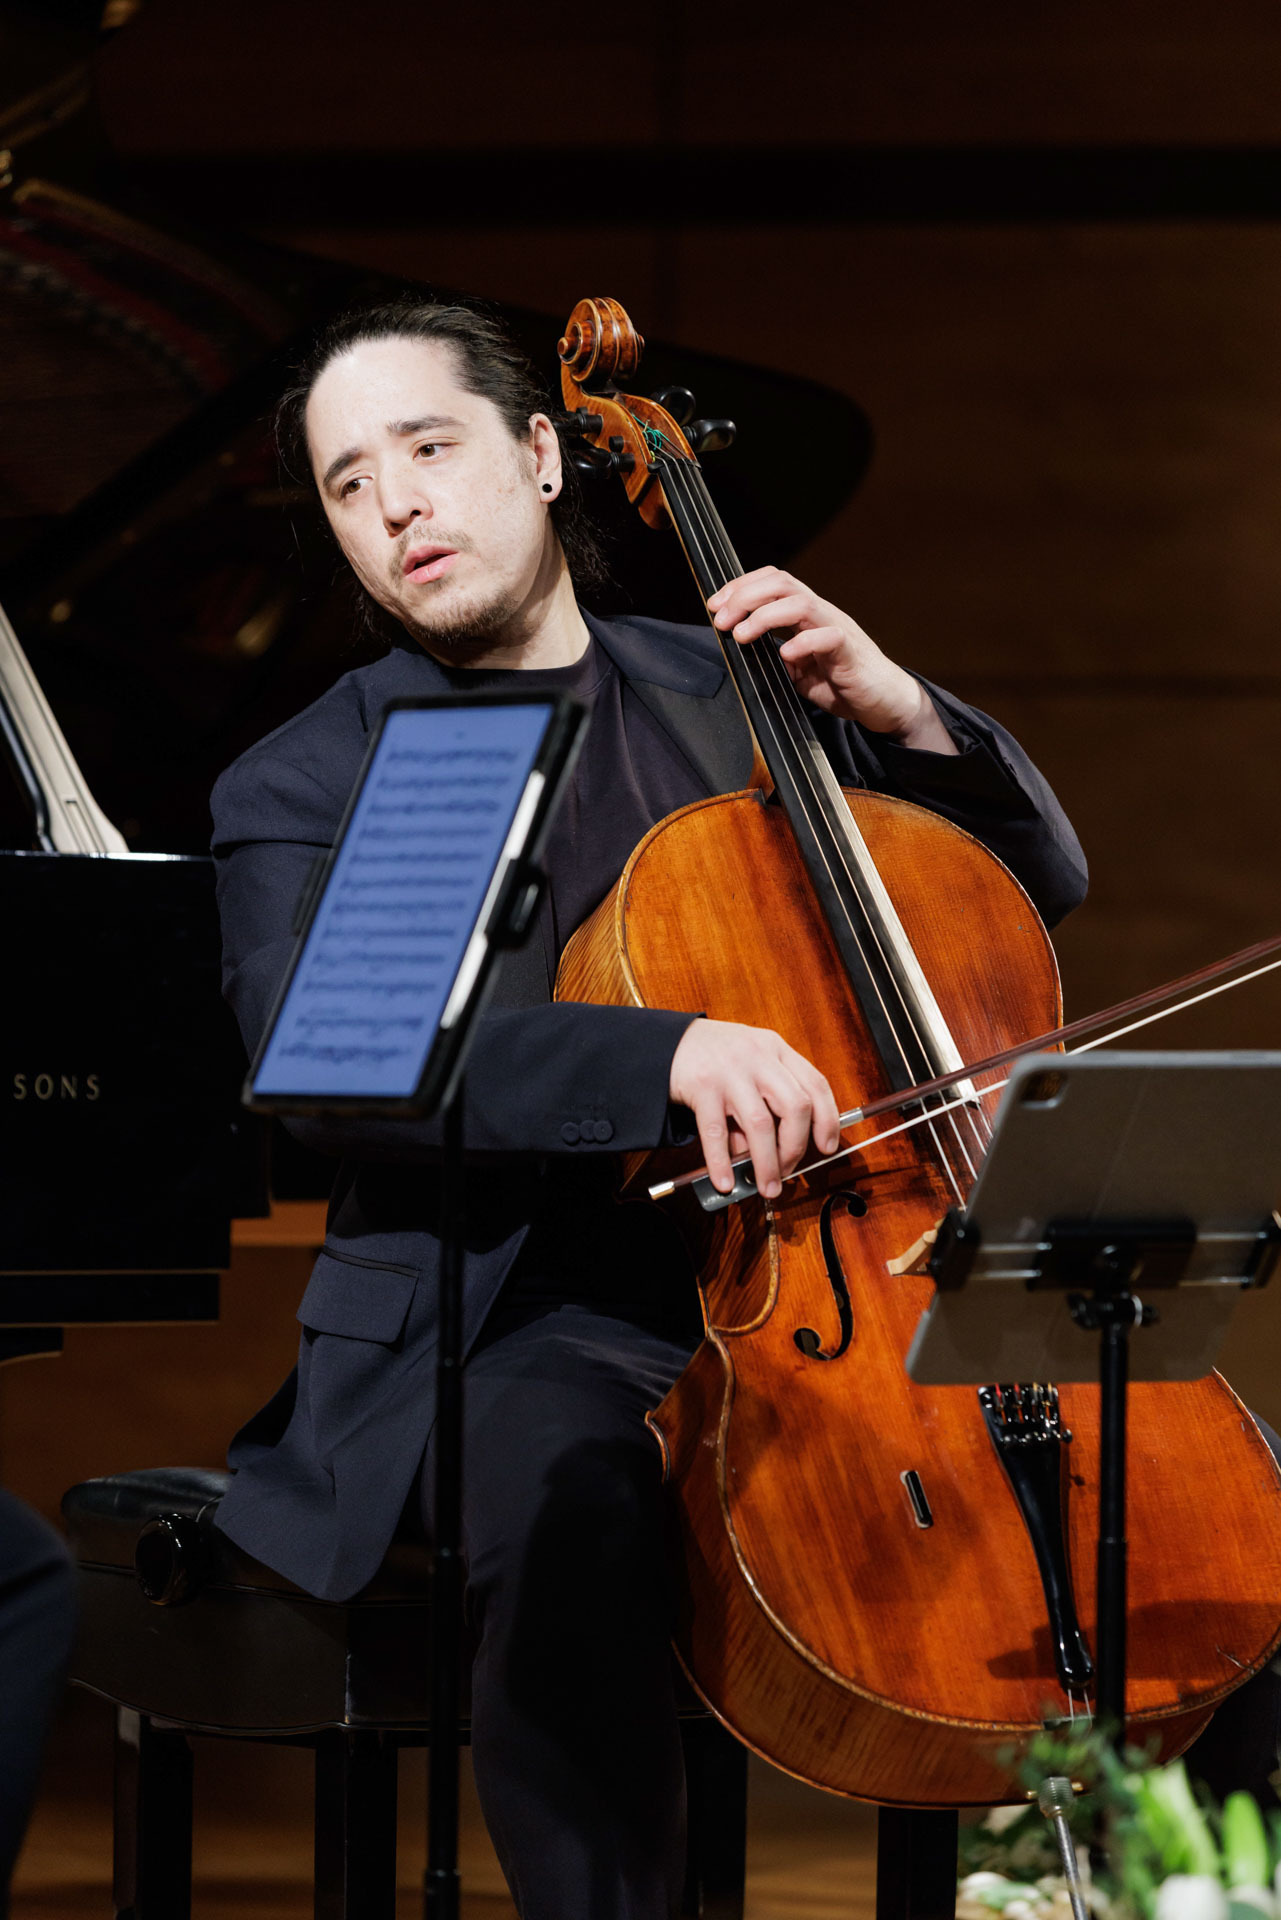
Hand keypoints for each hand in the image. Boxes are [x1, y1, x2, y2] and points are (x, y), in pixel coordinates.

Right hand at [668, 1019, 840, 1198]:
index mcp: (776, 1050)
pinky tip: (725, 1181)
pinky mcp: (702, 1087)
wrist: (667, 1042)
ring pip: (760, 1124)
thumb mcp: (749, 1067)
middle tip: (788, 1171)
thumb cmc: (715, 1057)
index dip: (827, 1119)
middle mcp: (758, 1058)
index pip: (815, 1084)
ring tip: (767, 1186)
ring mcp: (730, 1072)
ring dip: (767, 1163)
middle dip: (796, 1147)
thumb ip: (764, 1104)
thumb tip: (770, 1157)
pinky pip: (716, 1132)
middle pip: (795, 1106)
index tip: (828, 1146)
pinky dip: (722, 1162)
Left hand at [707, 568, 956, 753]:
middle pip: (781, 583)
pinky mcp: (851, 651)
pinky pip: (828, 637)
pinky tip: (785, 655)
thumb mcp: (798, 671)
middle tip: (721, 620)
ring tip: (742, 635)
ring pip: (800, 603)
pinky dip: (803, 643)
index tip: (714, 606)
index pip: (772, 582)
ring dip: (765, 616)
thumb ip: (774, 657)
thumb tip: (741, 653)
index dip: (740, 587)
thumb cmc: (842, 683)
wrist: (885, 702)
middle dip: (744, 596)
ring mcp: (837, 629)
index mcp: (806, 614)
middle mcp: (821, 613)